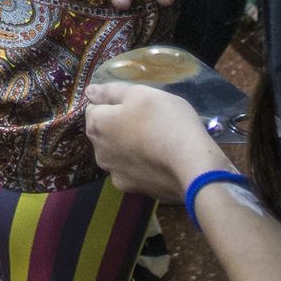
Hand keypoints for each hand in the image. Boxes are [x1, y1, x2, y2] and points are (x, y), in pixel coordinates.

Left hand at [84, 81, 212, 201]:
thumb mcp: (141, 94)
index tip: (136, 104)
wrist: (192, 166)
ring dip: (128, 146)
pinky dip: (140, 165)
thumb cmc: (165, 121)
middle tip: (149, 120)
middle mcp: (98, 152)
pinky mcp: (132, 189)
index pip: (94, 108)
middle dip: (120, 125)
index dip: (114, 103)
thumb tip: (89, 92)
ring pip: (117, 153)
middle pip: (105, 132)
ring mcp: (114, 173)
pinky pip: (132, 171)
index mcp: (97, 126)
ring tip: (156, 141)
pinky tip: (158, 161)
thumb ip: (111, 91)